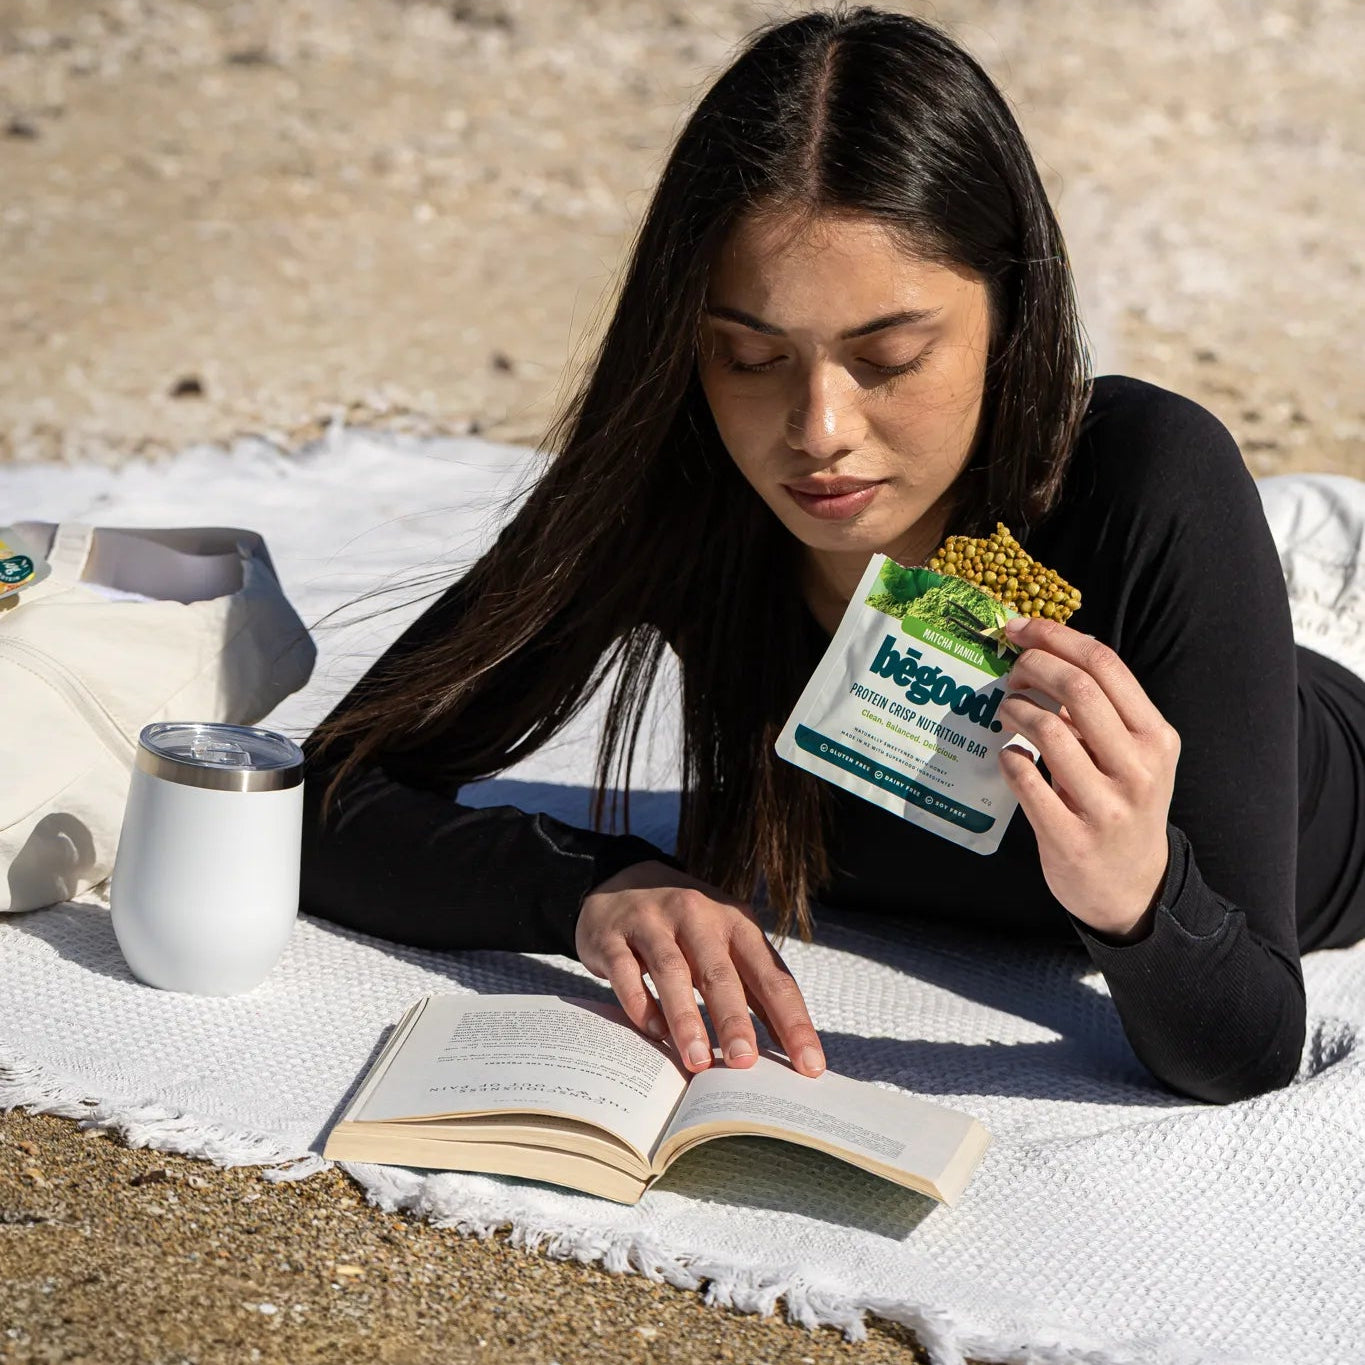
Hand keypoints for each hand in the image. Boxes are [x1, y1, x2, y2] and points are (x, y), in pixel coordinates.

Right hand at [575, 860, 826, 1076]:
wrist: (623, 880)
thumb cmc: (687, 927)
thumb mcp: (725, 944)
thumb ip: (753, 988)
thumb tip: (789, 1048)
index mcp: (736, 923)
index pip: (771, 976)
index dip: (792, 1022)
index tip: (809, 1066)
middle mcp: (698, 916)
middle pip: (720, 973)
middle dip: (734, 1020)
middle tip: (744, 1064)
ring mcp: (652, 922)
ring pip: (672, 971)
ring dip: (686, 1018)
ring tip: (697, 1061)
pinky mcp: (613, 935)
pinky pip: (625, 971)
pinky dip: (640, 1003)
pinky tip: (653, 1032)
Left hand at [996, 616, 1180, 939]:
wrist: (1133, 887)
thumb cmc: (1123, 804)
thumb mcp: (1133, 756)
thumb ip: (1101, 712)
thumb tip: (1043, 653)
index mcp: (1156, 737)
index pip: (1107, 665)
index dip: (1057, 637)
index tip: (1022, 629)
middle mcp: (1138, 768)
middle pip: (1079, 690)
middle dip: (1033, 668)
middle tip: (1011, 673)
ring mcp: (1106, 806)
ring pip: (1049, 732)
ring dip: (1016, 711)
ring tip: (1006, 712)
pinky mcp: (1070, 838)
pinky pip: (1026, 780)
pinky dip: (1009, 758)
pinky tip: (1009, 755)